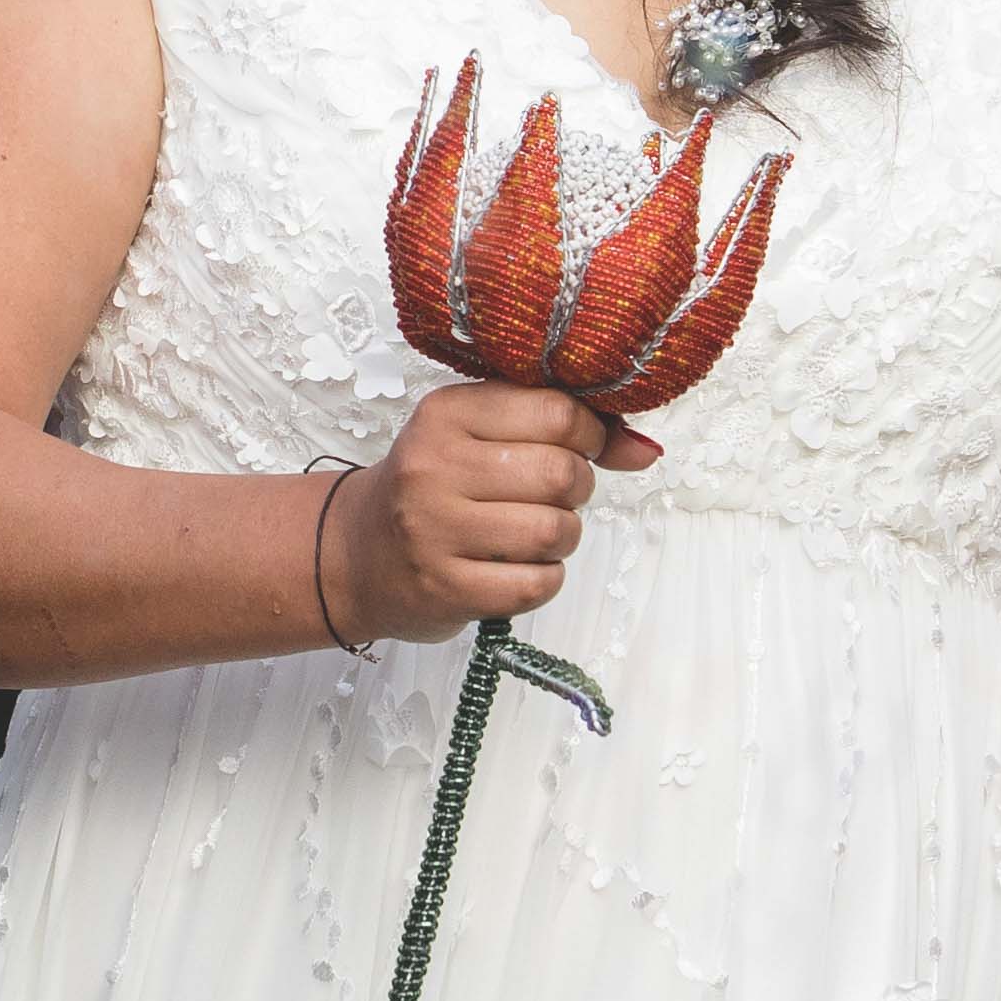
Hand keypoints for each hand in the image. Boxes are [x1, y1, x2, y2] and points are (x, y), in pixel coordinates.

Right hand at [320, 382, 656, 638]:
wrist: (356, 554)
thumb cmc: (432, 487)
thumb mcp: (477, 435)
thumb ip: (558, 429)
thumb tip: (644, 449)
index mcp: (445, 414)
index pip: (555, 411)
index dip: (591, 433)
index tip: (583, 446)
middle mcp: (434, 468)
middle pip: (561, 473)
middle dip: (577, 488)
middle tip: (553, 495)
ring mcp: (436, 532)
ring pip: (555, 531)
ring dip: (563, 536)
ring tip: (534, 532)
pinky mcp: (445, 589)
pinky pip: (536, 584)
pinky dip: (544, 578)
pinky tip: (519, 567)